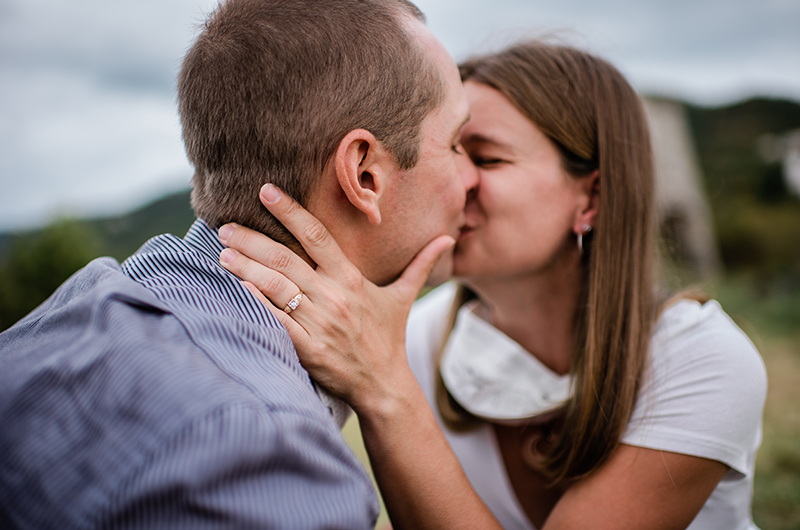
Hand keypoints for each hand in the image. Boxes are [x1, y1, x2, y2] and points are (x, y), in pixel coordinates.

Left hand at [217, 184, 454, 412]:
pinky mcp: (307, 349)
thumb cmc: (388, 338)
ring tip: (222, 253)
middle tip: (225, 226)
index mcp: (352, 279)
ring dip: (244, 268)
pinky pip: (274, 321)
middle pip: (285, 259)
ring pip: (274, 287)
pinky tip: (233, 289)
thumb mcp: (404, 298)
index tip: (266, 191)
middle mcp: (334, 297)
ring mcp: (319, 323)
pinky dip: (252, 303)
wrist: (384, 385)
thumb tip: (447, 238)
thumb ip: (421, 265)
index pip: (318, 236)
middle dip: (251, 240)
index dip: (291, 211)